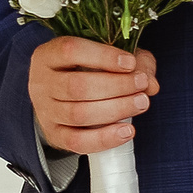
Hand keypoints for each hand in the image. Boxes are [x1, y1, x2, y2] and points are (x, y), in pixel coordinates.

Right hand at [30, 37, 158, 155]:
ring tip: (140, 103)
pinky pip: (77, 141)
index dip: (103, 56)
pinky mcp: (54, 134)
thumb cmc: (84, 70)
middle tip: (141, 84)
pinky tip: (127, 130)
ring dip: (116, 109)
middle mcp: (42, 82)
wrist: (59, 96)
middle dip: (116, 86)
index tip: (130, 62)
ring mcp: (45, 111)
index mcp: (49, 55)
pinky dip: (105, 138)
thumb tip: (151, 83)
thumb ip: (134, 62)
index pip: (71, 50)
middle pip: (77, 86)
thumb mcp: (107, 56)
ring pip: (79, 114)